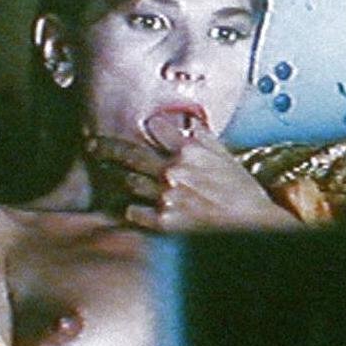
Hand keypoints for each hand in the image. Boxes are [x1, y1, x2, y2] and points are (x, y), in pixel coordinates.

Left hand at [87, 129, 302, 232]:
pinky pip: (133, 212)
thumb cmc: (242, 192)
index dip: (146, 127)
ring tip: (109, 176)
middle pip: (129, 154)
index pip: (155, 127)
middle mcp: (174, 170)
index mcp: (190, 149)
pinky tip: (132, 207)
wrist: (253, 223)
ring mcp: (166, 196)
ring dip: (120, 179)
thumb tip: (189, 122)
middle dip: (106, 147)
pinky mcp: (163, 221)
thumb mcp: (225, 156)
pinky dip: (131, 209)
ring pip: (128, 182)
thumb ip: (202, 138)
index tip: (135, 128)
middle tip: (92, 144)